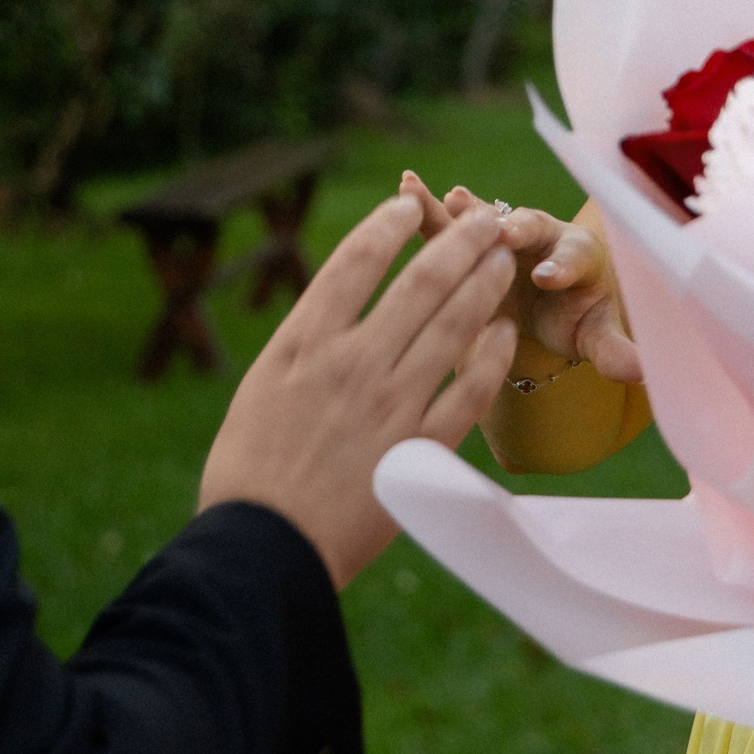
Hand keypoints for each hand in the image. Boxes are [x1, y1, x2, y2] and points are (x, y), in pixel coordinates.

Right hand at [199, 196, 519, 587]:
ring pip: (453, 325)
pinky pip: (469, 391)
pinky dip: (490, 357)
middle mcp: (351, 362)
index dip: (387, 224)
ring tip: (502, 258)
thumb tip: (332, 317)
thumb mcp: (261, 389)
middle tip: (482, 218)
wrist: (261, 549)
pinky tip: (504, 332)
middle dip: (458, 242)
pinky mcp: (418, 448)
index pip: (355, 261)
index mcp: (303, 343)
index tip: (407, 205)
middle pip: (420, 283)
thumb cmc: (248, 474)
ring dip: (484, 284)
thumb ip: (304, 349)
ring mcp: (389, 403)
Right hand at [397, 172, 642, 384]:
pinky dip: (431, 208)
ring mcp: (506, 235)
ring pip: (487, 219)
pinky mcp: (473, 242)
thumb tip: (645, 371)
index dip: (563, 266)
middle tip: (502, 231)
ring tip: (448, 198)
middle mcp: (544, 237)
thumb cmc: (580, 315)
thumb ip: (615, 350)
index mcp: (580, 259)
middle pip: (532, 227)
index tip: (550, 277)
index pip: (574, 259)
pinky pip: (450, 224)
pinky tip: (407, 190)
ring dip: (466, 210)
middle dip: (517, 229)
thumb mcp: (598, 335)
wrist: (556, 298)